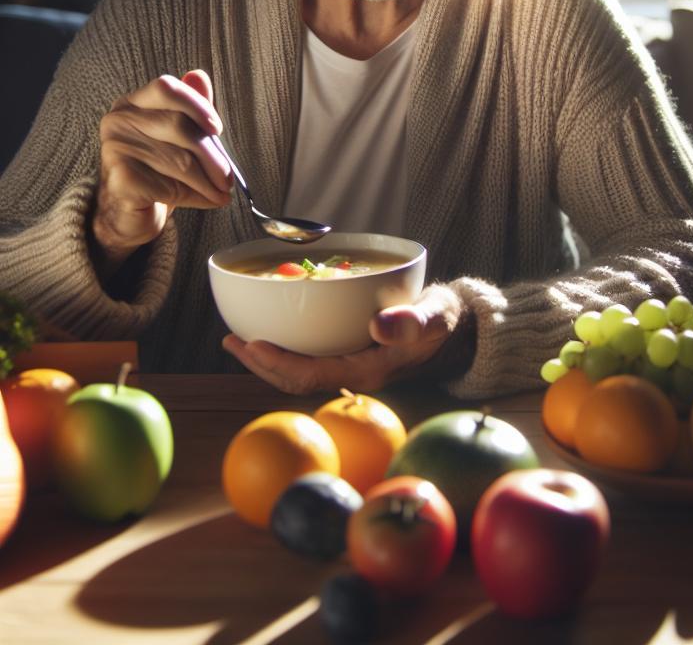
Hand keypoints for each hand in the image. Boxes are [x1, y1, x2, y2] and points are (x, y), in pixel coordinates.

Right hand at [91, 69, 232, 265]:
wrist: (130, 211)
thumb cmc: (158, 169)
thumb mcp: (178, 136)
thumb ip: (190, 108)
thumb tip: (199, 76)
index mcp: (133, 103)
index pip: (166, 88)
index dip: (197, 105)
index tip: (218, 128)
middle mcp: (118, 121)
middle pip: (179, 127)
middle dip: (212, 155)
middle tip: (229, 178)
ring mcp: (115, 150)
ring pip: (180, 161)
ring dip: (209, 181)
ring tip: (223, 192)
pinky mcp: (120, 180)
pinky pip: (170, 187)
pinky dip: (196, 196)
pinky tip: (206, 201)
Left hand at [221, 285, 471, 394]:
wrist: (456, 330)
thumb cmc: (444, 321)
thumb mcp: (435, 317)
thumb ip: (411, 323)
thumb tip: (379, 326)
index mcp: (368, 370)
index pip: (314, 374)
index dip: (280, 363)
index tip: (253, 345)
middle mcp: (353, 374)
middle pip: (296, 379)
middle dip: (262, 363)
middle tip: (231, 340)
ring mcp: (349, 367)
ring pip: (298, 371)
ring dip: (266, 359)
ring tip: (237, 340)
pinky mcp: (348, 355)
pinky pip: (308, 359)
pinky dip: (283, 349)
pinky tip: (268, 334)